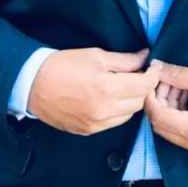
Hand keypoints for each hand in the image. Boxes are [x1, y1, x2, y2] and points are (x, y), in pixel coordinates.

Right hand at [28, 47, 161, 134]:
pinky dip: (118, 111)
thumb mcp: (96, 55)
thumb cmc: (64, 64)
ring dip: (131, 100)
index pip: (143, 86)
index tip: (153, 66)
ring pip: (128, 115)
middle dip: (142, 87)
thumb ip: (125, 59)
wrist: (34, 84)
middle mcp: (104, 111)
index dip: (152, 75)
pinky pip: (113, 123)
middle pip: (138, 102)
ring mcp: (96, 124)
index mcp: (106, 88)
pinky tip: (111, 98)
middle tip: (139, 73)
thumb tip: (145, 56)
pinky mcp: (88, 131)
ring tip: (124, 85)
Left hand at [144, 61, 187, 155]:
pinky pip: (182, 131)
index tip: (150, 78)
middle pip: (161, 125)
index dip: (149, 96)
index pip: (157, 115)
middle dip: (158, 101)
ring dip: (168, 106)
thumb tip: (156, 67)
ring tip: (176, 84)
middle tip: (163, 80)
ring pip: (170, 128)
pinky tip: (185, 95)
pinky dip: (178, 114)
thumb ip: (177, 75)